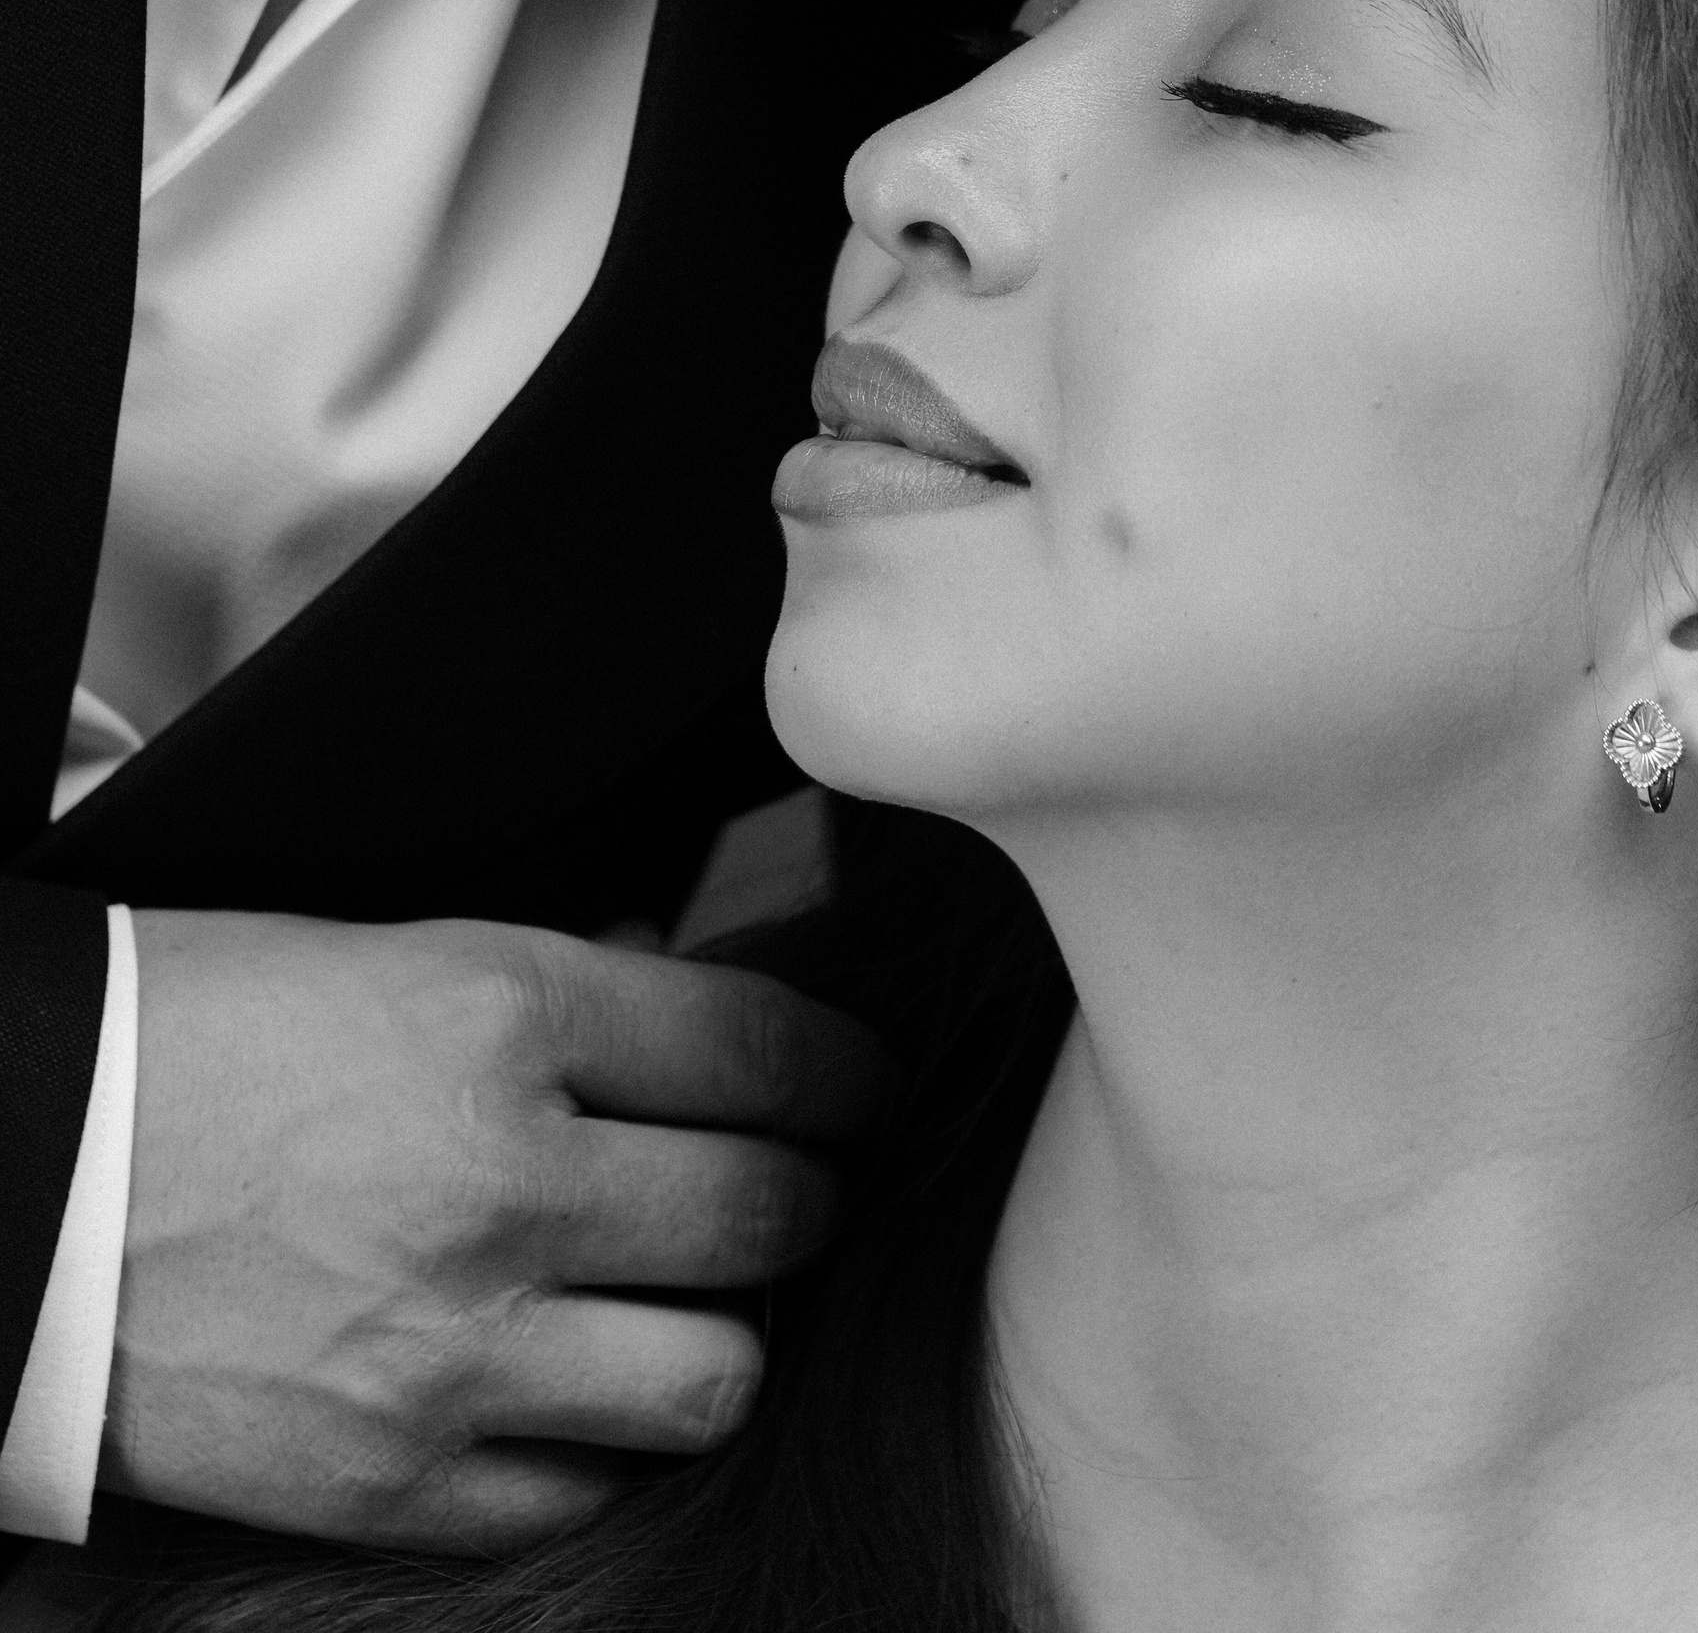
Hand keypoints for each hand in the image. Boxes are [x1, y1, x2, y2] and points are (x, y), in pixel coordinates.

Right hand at [103, 909, 884, 1549]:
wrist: (13, 1172)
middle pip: (767, 1214)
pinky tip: (572, 1388)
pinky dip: (598, 1443)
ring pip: (715, 1376)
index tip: (867, 1088)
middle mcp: (501, 1181)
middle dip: (810, 1199)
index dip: (849, 1073)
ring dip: (724, 1334)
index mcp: (502, 1014)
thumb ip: (558, 989)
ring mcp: (449, 1348)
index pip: (766, 1049)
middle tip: (795, 1190)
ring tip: (689, 1300)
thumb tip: (685, 998)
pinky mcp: (388, 1481)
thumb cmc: (193, 1029)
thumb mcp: (388, 952)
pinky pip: (582, 1490)